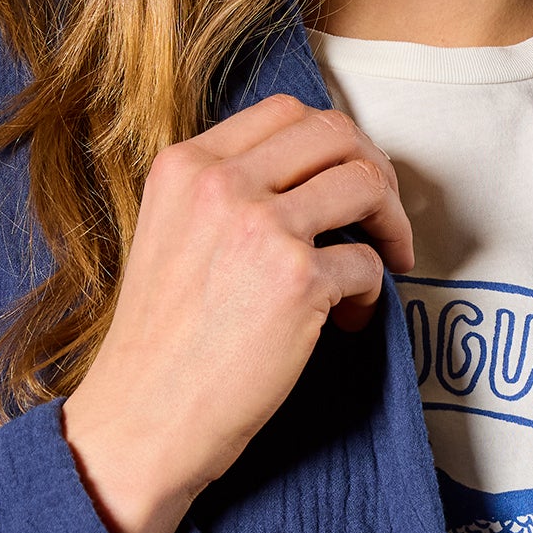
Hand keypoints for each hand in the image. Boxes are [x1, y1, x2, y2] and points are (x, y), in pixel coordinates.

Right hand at [59, 93, 414, 532]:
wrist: (141, 420)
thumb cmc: (162, 344)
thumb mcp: (171, 235)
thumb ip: (225, 195)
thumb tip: (310, 180)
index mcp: (185, 165)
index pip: (284, 113)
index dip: (333, 143)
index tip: (347, 179)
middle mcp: (222, 183)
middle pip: (335, 134)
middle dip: (374, 171)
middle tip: (382, 216)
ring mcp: (261, 227)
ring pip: (365, 183)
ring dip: (391, 223)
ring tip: (384, 261)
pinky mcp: (298, 280)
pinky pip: (368, 262)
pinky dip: (372, 292)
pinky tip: (348, 322)